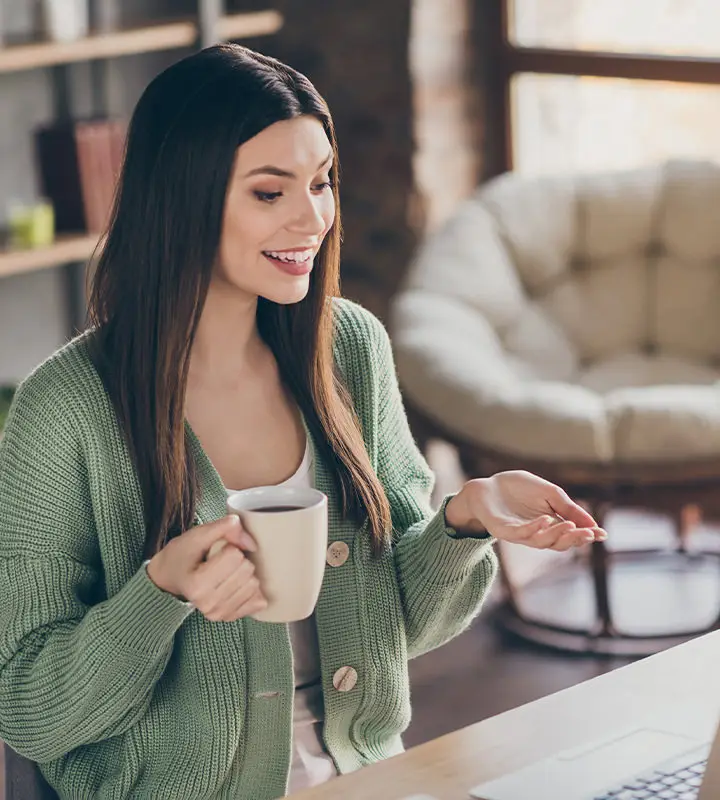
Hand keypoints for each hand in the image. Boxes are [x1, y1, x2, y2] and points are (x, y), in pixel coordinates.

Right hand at [146, 515, 266, 620]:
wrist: (171, 577)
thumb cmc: (183, 555)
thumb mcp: (196, 535)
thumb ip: (223, 528)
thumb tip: (251, 543)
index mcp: (197, 584)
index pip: (235, 556)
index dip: (229, 546)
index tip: (215, 551)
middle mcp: (208, 604)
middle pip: (247, 570)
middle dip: (239, 559)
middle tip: (222, 561)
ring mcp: (219, 614)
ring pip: (254, 584)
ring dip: (245, 573)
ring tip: (226, 572)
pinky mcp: (230, 618)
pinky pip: (258, 601)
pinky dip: (250, 589)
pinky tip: (236, 584)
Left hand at [445, 470, 607, 550]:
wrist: (487, 487)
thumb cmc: (518, 489)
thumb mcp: (550, 494)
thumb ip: (568, 508)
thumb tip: (593, 524)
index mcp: (549, 526)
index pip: (570, 535)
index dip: (586, 535)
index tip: (602, 533)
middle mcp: (536, 534)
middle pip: (559, 543)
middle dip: (575, 539)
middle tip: (590, 533)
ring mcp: (520, 534)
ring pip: (542, 542)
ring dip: (558, 535)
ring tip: (571, 525)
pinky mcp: (503, 530)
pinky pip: (521, 533)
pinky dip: (534, 527)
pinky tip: (546, 519)